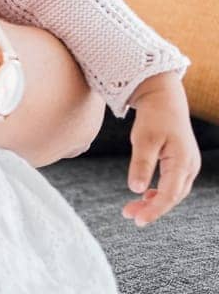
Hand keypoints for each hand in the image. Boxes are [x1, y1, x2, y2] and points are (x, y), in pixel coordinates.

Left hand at [123, 73, 200, 225]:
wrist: (163, 98)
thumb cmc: (153, 117)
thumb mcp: (143, 139)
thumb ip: (141, 164)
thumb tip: (136, 189)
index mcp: (182, 161)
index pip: (169, 194)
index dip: (154, 210)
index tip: (137, 220)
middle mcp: (190, 166)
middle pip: (172, 196)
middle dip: (152, 208)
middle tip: (129, 215)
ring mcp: (188, 165)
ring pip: (173, 192)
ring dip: (154, 202)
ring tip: (132, 209)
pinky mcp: (182, 162)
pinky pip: (172, 183)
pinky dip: (159, 192)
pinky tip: (144, 196)